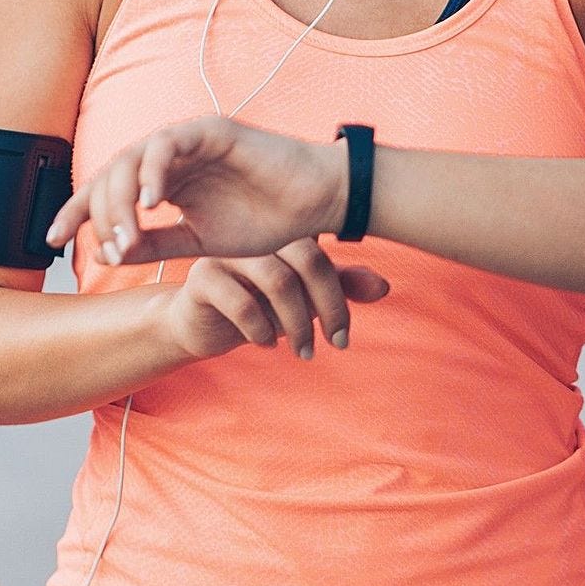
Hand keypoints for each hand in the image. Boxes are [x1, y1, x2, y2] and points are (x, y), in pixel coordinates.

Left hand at [46, 114, 345, 266]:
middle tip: (109, 249)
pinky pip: (167, 145)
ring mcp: (187, 141)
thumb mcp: (199, 243)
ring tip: (126, 235)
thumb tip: (108, 252)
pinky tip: (150, 203)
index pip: (106, 192)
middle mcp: (168, 158)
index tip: (53, 241)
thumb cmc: (265, 221)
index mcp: (162, 182)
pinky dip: (153, 172)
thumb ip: (156, 244)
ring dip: (122, 200)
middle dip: (97, 212)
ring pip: (132, 160)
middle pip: (110, 175)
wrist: (316, 204)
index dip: (76, 213)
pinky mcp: (210, 130)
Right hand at [158, 240, 391, 362]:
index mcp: (282, 234)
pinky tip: (265, 343)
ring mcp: (227, 251)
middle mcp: (256, 234)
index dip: (339, 297)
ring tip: (301, 352)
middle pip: (306, 259)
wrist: (199, 324)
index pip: (324, 255)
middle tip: (332, 345)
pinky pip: (241, 301)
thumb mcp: (303, 299)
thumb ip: (340, 287)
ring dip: (296, 324)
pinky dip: (261, 329)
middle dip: (326, 308)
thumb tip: (385, 287)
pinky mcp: (202, 277)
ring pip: (277, 279)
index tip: (342, 337)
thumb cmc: (256, 304)